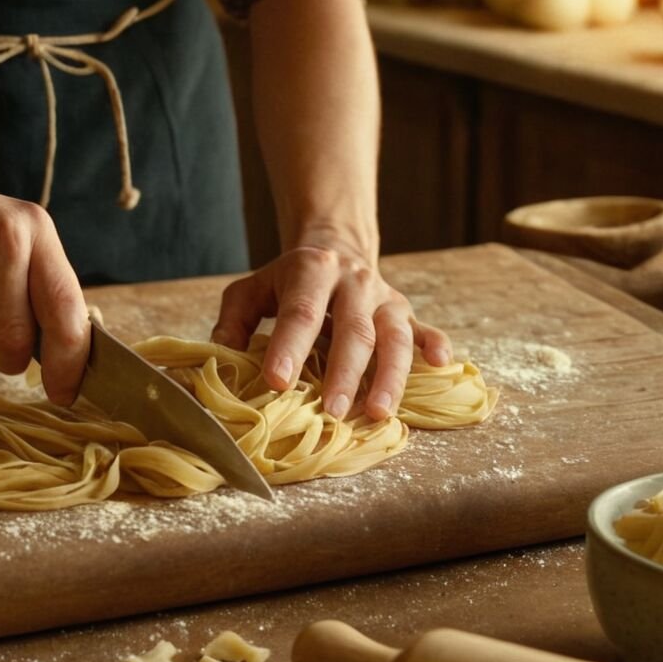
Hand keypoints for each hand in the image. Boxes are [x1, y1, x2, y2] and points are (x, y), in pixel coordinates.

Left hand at [211, 244, 450, 420]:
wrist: (334, 248)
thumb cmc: (287, 283)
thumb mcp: (251, 291)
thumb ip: (234, 323)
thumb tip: (222, 359)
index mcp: (311, 272)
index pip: (300, 313)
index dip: (289, 347)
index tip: (277, 381)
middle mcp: (354, 282)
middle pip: (353, 331)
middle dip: (344, 373)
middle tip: (333, 411)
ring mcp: (384, 298)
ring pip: (394, 338)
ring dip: (390, 377)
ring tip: (378, 413)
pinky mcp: (406, 313)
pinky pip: (425, 330)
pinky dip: (434, 347)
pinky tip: (440, 364)